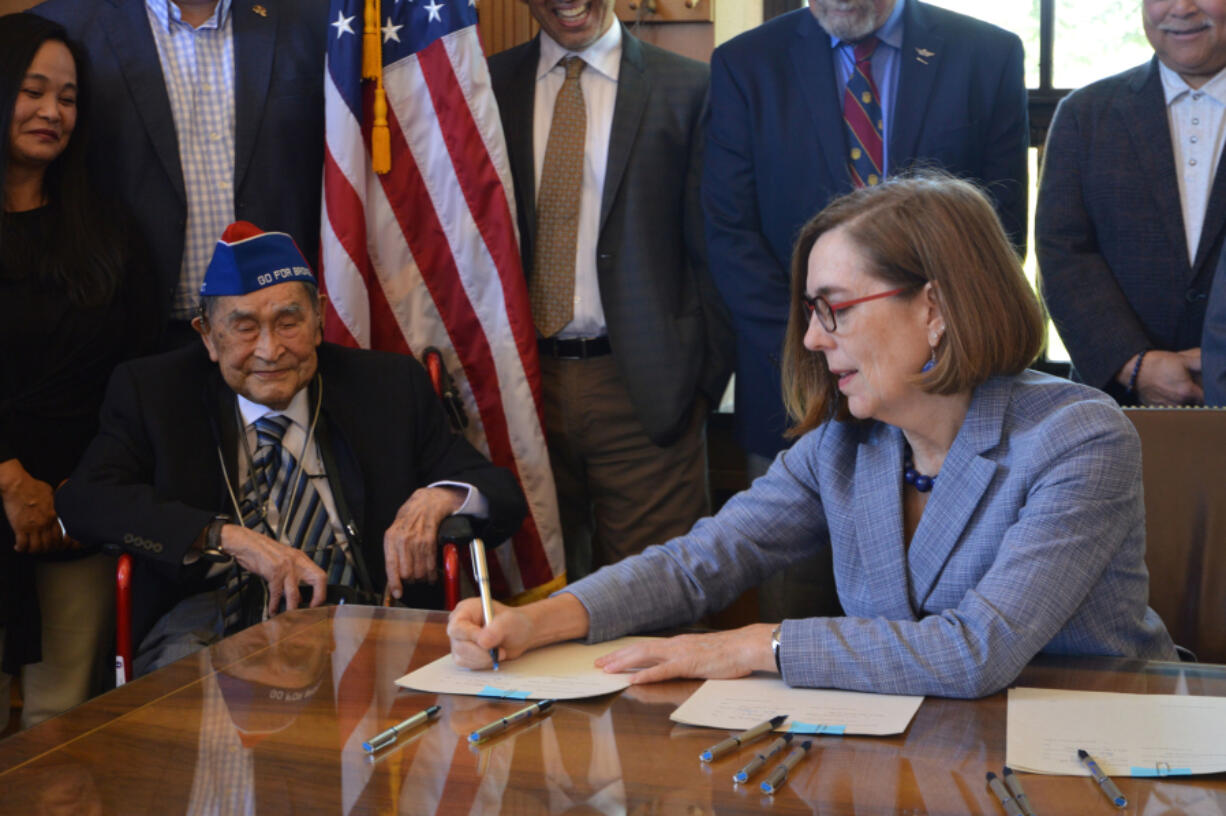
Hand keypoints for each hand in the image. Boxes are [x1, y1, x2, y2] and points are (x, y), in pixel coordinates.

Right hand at [0, 458, 63, 553]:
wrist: (17, 485)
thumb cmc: (33, 486)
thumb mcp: (51, 494)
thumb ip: (55, 503)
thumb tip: (58, 506)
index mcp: (54, 515)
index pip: (60, 536)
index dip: (57, 544)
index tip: (53, 545)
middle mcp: (46, 523)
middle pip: (50, 544)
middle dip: (46, 550)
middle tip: (41, 550)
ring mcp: (33, 526)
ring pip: (37, 547)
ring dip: (34, 551)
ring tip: (30, 550)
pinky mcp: (20, 527)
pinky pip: (23, 544)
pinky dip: (21, 549)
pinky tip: (19, 547)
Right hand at [218, 524, 327, 615]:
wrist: (247, 543)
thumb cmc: (263, 551)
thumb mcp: (284, 561)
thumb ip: (293, 577)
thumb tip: (298, 598)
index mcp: (301, 559)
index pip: (321, 575)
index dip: (322, 592)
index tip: (316, 604)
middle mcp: (297, 561)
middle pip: (318, 579)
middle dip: (317, 597)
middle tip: (310, 610)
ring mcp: (286, 566)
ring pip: (295, 592)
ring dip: (292, 608)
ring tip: (289, 616)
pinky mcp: (274, 572)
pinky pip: (276, 593)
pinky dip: (274, 604)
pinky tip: (273, 610)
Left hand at [384, 486, 464, 598]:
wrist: (425, 503)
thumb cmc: (409, 520)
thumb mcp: (394, 533)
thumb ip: (392, 553)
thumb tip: (392, 578)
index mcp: (390, 539)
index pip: (391, 566)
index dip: (395, 582)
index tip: (398, 593)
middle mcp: (403, 540)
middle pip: (407, 572)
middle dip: (411, 580)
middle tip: (413, 578)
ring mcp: (417, 540)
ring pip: (420, 571)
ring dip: (422, 578)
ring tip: (423, 576)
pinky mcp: (430, 541)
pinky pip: (431, 564)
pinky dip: (432, 574)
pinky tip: (431, 575)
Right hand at [447, 593, 590, 668]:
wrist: (526, 631)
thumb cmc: (521, 622)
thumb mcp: (513, 623)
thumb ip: (497, 629)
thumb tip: (485, 640)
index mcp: (467, 610)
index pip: (456, 627)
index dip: (469, 637)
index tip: (487, 642)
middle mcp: (461, 624)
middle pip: (457, 646)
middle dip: (479, 653)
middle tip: (498, 653)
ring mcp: (462, 641)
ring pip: (463, 659)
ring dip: (483, 661)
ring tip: (501, 652)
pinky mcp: (468, 654)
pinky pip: (470, 667)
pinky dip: (484, 666)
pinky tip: (497, 658)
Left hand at [593, 624, 776, 684]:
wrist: (746, 645)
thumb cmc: (728, 652)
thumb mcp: (700, 654)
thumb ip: (685, 658)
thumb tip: (673, 664)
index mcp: (677, 644)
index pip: (645, 647)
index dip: (625, 653)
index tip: (609, 659)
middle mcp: (674, 645)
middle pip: (639, 650)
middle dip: (617, 657)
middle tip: (598, 665)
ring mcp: (680, 654)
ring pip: (645, 657)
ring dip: (624, 664)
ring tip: (608, 671)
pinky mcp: (688, 664)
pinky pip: (663, 671)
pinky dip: (646, 675)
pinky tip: (633, 680)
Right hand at [1121, 349, 1202, 404]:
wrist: (1133, 370)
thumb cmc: (1157, 363)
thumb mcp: (1182, 359)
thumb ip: (1200, 363)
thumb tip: (1209, 364)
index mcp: (1187, 392)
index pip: (1205, 398)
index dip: (1205, 393)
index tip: (1201, 387)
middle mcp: (1178, 403)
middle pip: (1192, 404)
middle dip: (1192, 397)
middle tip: (1186, 386)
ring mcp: (1165, 407)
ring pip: (1179, 407)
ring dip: (1180, 401)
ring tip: (1173, 389)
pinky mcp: (1155, 408)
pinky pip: (1166, 408)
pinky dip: (1167, 402)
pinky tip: (1163, 393)